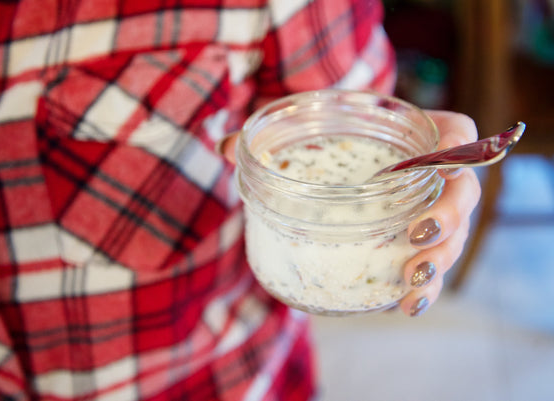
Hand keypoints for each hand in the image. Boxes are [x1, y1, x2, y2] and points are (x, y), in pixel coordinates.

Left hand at [217, 110, 480, 316]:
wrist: (336, 165)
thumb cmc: (327, 143)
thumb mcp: (302, 133)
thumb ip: (265, 137)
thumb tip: (221, 144)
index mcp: (413, 134)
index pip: (456, 130)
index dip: (459, 144)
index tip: (448, 161)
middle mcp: (428, 174)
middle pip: (462, 192)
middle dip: (447, 219)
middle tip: (417, 236)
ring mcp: (427, 212)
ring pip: (453, 236)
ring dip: (439, 261)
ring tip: (412, 280)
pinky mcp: (414, 244)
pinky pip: (432, 266)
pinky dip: (424, 288)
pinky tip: (406, 304)